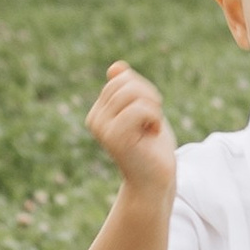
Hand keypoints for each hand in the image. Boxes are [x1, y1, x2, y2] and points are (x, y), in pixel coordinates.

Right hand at [87, 61, 177, 195]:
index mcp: (99, 111)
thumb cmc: (151, 148)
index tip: (147, 116)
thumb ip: (130, 90)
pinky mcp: (115, 137)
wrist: (155, 182)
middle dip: (149, 97)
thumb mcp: (143, 112)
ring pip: (134, 93)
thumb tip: (116, 67)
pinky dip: (154, 118)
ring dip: (153, 109)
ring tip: (150, 128)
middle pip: (125, 82)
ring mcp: (102, 128)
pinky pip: (140, 108)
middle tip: (151, 122)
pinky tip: (151, 135)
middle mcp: (95, 118)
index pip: (121, 78)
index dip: (144, 91)